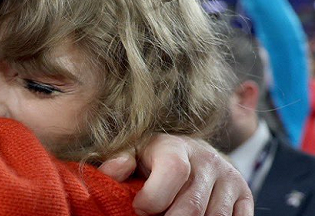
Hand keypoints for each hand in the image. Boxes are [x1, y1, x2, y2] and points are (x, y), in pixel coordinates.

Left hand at [131, 135, 252, 215]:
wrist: (194, 154)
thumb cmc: (157, 157)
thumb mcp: (135, 152)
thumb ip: (121, 161)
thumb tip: (109, 172)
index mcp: (177, 147)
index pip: (173, 172)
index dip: (153, 198)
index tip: (140, 208)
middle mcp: (208, 160)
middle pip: (192, 207)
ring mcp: (230, 178)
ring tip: (172, 215)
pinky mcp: (245, 194)